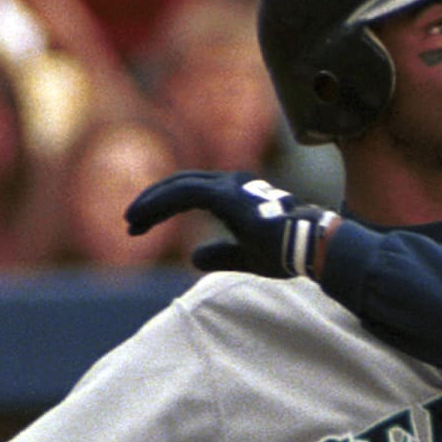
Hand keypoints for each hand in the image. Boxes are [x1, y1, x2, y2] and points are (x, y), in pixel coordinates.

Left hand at [126, 170, 336, 278]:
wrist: (311, 245)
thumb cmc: (287, 251)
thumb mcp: (246, 257)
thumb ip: (220, 255)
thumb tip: (193, 259)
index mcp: (235, 195)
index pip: (189, 193)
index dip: (162, 207)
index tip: (141, 225)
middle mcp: (230, 183)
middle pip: (180, 185)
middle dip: (152, 203)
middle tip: (130, 223)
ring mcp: (229, 186)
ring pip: (178, 186)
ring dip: (150, 203)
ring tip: (130, 222)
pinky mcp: (226, 196)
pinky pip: (183, 194)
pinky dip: (159, 204)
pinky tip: (141, 218)